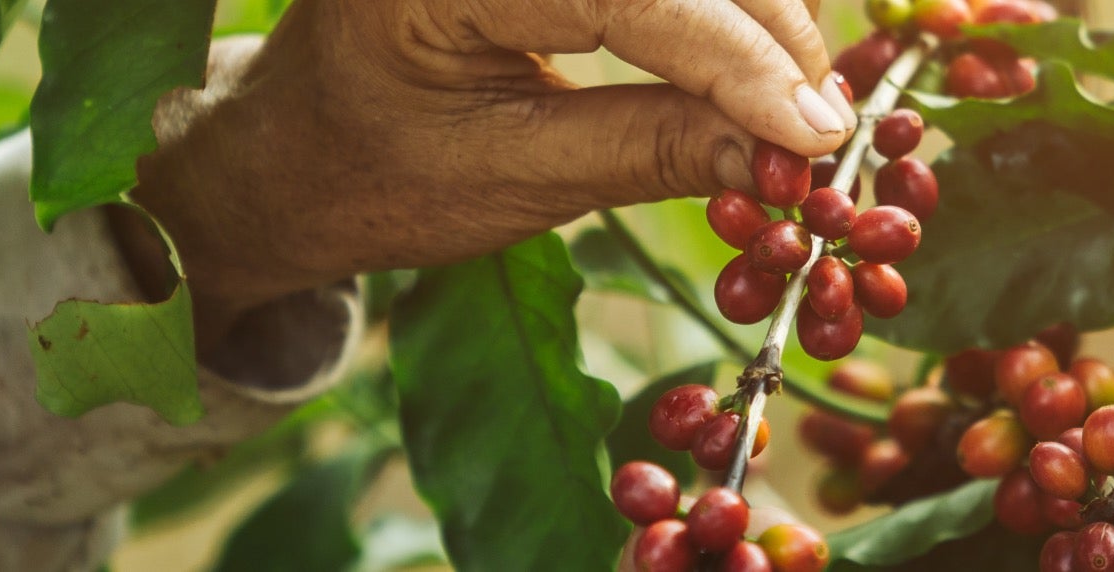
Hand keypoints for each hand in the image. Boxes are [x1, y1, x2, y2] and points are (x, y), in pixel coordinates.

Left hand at [132, 0, 851, 333]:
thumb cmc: (371, 175)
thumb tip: (787, 155)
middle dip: (768, 32)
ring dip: (757, 14)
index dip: (740, 62)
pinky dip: (717, 7)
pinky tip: (753, 59)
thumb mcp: (507, 181)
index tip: (819, 135)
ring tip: (794, 106)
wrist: (291, 148)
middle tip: (822, 132)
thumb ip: (648, 152)